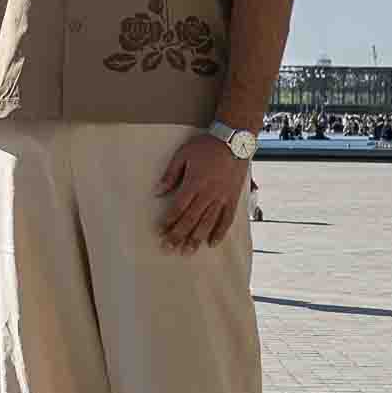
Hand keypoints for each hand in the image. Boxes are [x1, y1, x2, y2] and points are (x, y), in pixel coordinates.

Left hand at [155, 134, 247, 253]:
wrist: (234, 141)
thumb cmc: (206, 146)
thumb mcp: (183, 155)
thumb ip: (170, 174)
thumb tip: (157, 192)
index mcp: (194, 183)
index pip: (178, 207)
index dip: (168, 221)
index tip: (160, 231)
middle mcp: (208, 194)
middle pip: (191, 219)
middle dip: (179, 235)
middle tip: (169, 248)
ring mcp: (222, 198)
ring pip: (208, 223)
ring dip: (196, 238)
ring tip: (187, 251)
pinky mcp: (233, 199)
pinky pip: (226, 219)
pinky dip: (219, 232)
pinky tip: (212, 243)